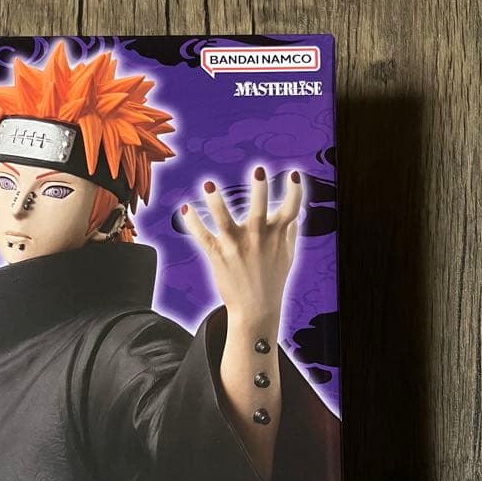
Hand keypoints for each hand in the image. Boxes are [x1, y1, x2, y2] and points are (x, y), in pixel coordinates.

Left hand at [180, 167, 301, 323]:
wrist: (256, 310)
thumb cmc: (272, 280)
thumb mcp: (288, 255)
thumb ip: (289, 231)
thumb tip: (295, 213)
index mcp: (277, 235)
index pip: (291, 209)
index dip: (295, 191)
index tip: (294, 175)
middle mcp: (257, 238)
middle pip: (260, 210)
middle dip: (260, 190)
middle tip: (258, 170)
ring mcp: (236, 247)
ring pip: (224, 220)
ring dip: (216, 202)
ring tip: (208, 185)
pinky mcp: (218, 256)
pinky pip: (202, 236)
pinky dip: (192, 223)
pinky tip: (185, 209)